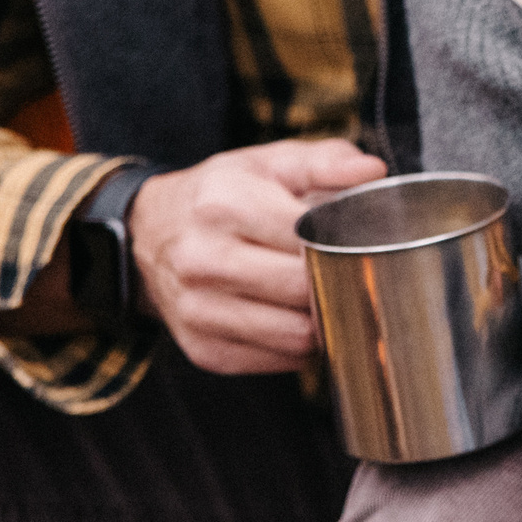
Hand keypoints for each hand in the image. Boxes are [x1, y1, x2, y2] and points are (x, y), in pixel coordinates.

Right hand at [130, 138, 384, 373]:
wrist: (150, 234)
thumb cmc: (221, 195)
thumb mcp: (268, 163)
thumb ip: (325, 161)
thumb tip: (372, 173)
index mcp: (222, 204)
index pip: (308, 238)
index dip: (343, 241)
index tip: (358, 239)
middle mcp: (202, 259)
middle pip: (303, 290)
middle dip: (336, 281)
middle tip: (349, 270)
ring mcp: (198, 311)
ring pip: (296, 335)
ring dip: (322, 320)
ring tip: (323, 294)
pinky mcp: (203, 350)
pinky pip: (278, 361)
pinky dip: (297, 344)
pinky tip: (293, 316)